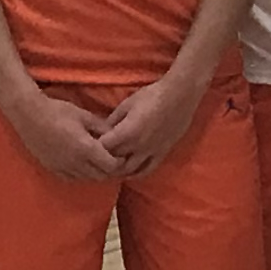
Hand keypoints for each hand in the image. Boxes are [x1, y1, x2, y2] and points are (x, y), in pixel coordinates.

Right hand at [8, 81, 123, 182]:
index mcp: (86, 149)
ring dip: (94, 172)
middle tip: (111, 158)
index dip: (119, 162)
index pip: (111, 166)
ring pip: (86, 178)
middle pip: (101, 176)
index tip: (120, 153)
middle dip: (109, 169)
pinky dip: (80, 174)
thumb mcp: (85, 116)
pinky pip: (71, 178)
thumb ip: (103, 128)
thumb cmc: (58, 111)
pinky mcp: (51, 168)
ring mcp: (62, 167)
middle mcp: (75, 162)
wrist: (29, 115)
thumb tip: (118, 135)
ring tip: (96, 160)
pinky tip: (80, 162)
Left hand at [91, 71, 205, 177]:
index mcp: (126, 132)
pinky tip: (129, 173)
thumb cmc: (152, 95)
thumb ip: (113, 120)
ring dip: (117, 170)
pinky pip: (147, 170)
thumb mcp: (127, 104)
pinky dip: (135, 174)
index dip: (94, 147)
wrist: (180, 95)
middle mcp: (137, 146)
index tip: (90, 144)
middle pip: (113, 161)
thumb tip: (102, 131)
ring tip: (111, 166)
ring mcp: (150, 151)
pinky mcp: (162, 153)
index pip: (102, 148)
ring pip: (128, 170)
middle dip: (103, 160)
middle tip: (97, 157)